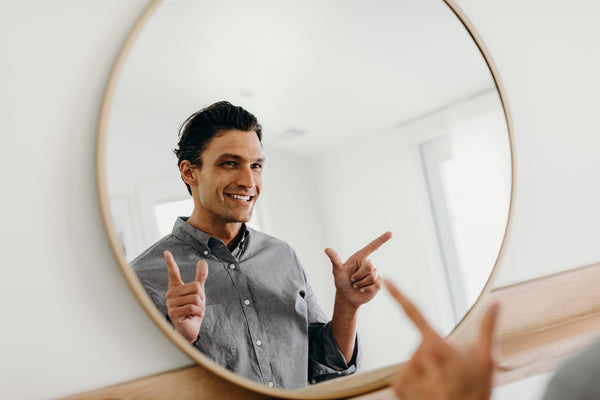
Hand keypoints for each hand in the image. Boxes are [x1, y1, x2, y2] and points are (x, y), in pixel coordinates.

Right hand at [164, 250, 207, 343]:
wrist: (189, 329)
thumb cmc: (192, 311)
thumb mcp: (198, 292)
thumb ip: (200, 278)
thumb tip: (202, 261)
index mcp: (176, 288)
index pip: (173, 272)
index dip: (170, 262)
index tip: (166, 252)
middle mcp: (171, 294)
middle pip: (196, 287)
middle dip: (201, 298)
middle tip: (195, 306)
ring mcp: (170, 304)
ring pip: (195, 297)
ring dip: (200, 306)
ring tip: (193, 312)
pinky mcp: (173, 313)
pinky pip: (193, 307)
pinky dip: (197, 313)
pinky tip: (192, 317)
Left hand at [325, 231, 391, 308]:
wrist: (346, 297)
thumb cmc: (341, 282)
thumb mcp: (337, 271)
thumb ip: (335, 260)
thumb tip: (326, 249)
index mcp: (360, 257)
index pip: (372, 246)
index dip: (382, 239)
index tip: (390, 233)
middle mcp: (368, 264)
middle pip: (369, 266)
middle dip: (359, 275)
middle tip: (352, 279)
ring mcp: (375, 274)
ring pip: (372, 277)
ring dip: (361, 283)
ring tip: (356, 285)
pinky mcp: (378, 284)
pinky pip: (375, 284)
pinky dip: (365, 289)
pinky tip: (362, 290)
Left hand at [384, 279, 498, 399]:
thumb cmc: (476, 392)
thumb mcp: (487, 360)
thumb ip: (488, 328)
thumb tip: (496, 302)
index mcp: (437, 345)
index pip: (414, 312)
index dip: (399, 295)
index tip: (387, 280)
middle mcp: (418, 357)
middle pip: (421, 345)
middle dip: (433, 355)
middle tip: (450, 372)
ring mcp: (407, 373)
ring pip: (413, 362)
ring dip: (424, 370)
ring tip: (441, 384)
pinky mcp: (399, 388)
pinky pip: (404, 377)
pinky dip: (414, 382)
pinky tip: (428, 391)